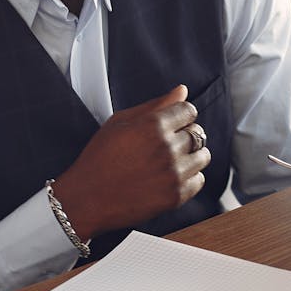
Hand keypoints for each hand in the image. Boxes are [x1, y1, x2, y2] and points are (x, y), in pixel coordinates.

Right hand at [52, 85, 210, 238]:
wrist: (87, 199)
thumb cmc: (98, 159)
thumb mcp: (120, 123)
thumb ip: (155, 105)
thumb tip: (181, 91)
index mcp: (153, 125)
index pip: (188, 111)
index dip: (180, 116)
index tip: (173, 124)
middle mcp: (167, 148)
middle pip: (197, 133)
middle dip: (184, 136)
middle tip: (165, 146)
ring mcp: (173, 173)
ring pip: (202, 156)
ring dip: (191, 156)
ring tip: (169, 162)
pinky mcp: (175, 196)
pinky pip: (199, 181)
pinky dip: (189, 178)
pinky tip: (169, 177)